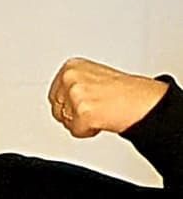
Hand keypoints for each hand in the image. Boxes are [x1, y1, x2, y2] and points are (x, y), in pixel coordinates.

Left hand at [48, 57, 166, 137]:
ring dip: (81, 122)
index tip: (85, 103)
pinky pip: (75, 131)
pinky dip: (87, 131)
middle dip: (74, 114)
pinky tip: (101, 120)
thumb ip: (72, 85)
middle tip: (95, 109)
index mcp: (71, 66)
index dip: (70, 105)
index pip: (55, 96)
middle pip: (57, 109)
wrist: (143, 101)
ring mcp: (76, 93)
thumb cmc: (123, 91)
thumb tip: (58, 100)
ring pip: (64, 121)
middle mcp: (71, 77)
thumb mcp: (91, 78)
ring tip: (100, 112)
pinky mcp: (82, 111)